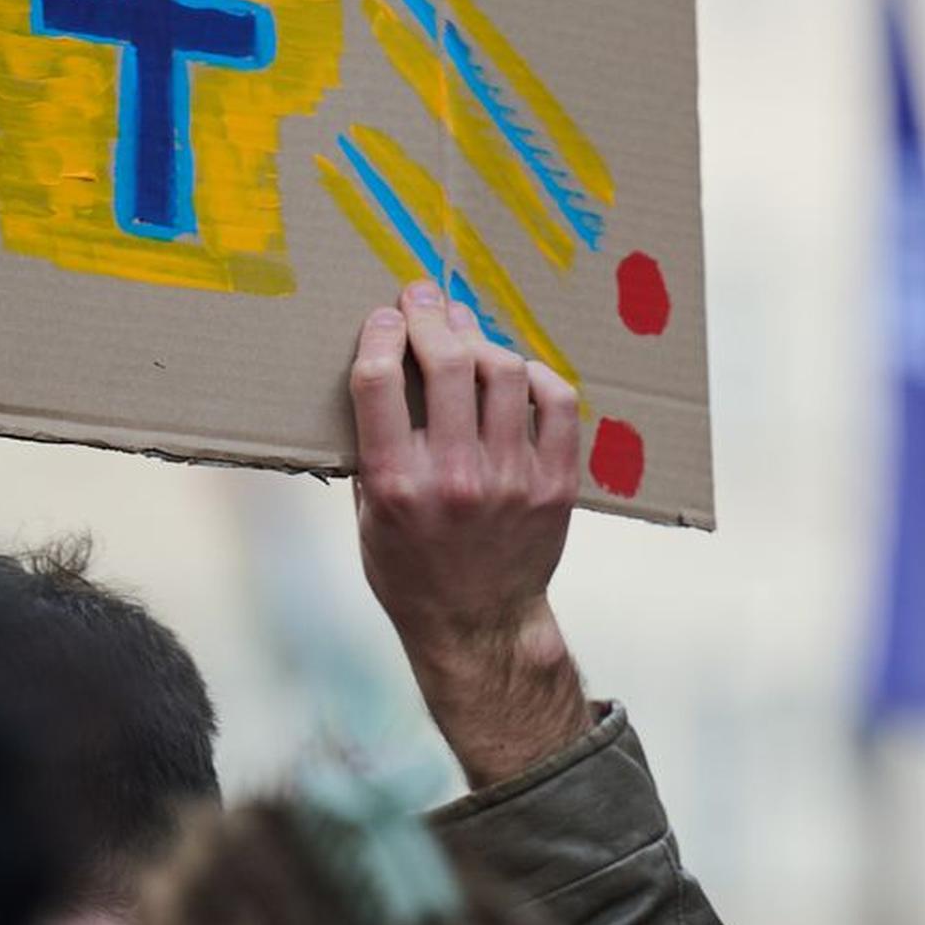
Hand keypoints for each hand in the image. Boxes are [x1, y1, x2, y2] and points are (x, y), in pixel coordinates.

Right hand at [348, 282, 593, 788]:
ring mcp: (511, 479)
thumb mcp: (366, 516)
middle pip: (445, 362)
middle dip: (429, 317)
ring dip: (480, 341)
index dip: (380, 333)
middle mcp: (455, 477)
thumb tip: (379, 369)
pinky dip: (536, 376)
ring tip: (466, 334)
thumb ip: (371, 448)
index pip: (379, 380)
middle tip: (422, 299)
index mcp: (396, 485)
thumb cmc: (411, 570)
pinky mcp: (555, 483)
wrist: (478, 625)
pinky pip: (558, 402)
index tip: (384, 316)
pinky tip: (517, 374)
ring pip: (503, 372)